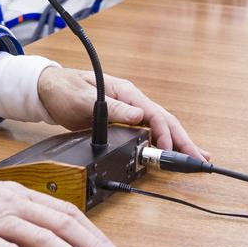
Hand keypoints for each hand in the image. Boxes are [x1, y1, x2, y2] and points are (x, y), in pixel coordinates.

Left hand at [36, 67, 209, 159]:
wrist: (48, 89)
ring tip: (194, 156)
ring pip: (160, 126)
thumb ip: (111, 107)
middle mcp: (132, 100)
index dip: (164, 133)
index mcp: (126, 92)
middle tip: (199, 158)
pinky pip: (149, 131)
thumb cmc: (64, 89)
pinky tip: (172, 151)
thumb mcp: (84, 98)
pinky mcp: (124, 120)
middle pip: (164, 120)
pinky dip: (163, 142)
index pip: (154, 113)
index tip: (169, 150)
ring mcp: (129, 109)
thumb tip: (138, 114)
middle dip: (182, 140)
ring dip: (177, 142)